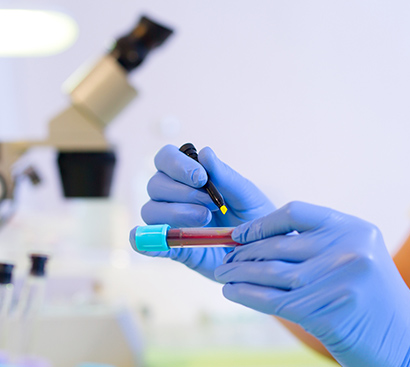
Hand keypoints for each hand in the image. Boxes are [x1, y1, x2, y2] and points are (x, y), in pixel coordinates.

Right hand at [132, 144, 274, 280]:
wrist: (262, 250)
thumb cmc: (254, 216)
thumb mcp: (246, 195)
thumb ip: (225, 176)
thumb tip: (205, 152)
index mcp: (190, 176)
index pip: (166, 158)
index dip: (177, 165)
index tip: (201, 178)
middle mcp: (174, 195)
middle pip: (155, 184)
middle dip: (182, 192)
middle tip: (211, 205)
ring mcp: (170, 221)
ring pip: (151, 210)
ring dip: (175, 213)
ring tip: (205, 220)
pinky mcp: (172, 247)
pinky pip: (149, 241)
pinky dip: (147, 241)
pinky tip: (154, 244)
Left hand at [215, 202, 409, 366]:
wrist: (409, 342)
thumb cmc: (374, 303)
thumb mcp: (356, 260)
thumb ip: (318, 247)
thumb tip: (258, 242)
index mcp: (354, 228)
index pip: (296, 212)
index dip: (262, 223)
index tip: (240, 235)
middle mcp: (349, 248)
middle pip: (279, 245)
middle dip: (245, 254)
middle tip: (224, 260)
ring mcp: (339, 279)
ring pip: (272, 273)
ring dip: (240, 274)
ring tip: (223, 276)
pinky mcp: (328, 310)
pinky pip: (274, 300)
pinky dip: (247, 295)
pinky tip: (231, 293)